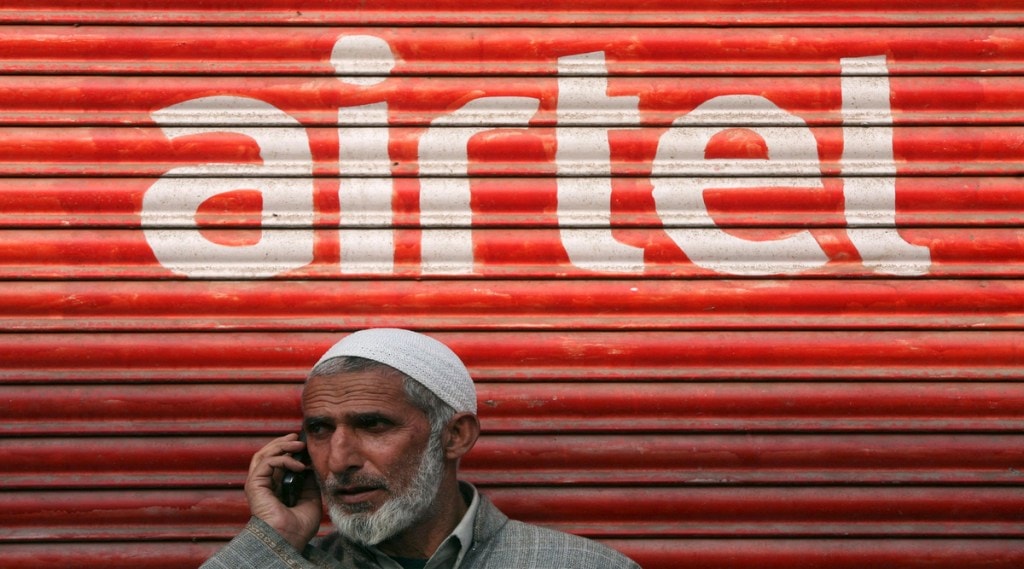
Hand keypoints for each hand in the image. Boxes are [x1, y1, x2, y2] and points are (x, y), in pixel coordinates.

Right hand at [244, 433, 321, 550]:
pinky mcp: (255, 485)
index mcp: (274, 488)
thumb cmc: (298, 526)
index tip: (303, 443)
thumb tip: (310, 465)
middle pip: (266, 454)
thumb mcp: (310, 498)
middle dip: (282, 442)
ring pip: (263, 455)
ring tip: (298, 444)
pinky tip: (299, 466)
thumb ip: (308, 481)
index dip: (287, 449)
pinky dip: (283, 459)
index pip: (276, 461)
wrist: (289, 540)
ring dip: (281, 446)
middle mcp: (263, 484)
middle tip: (297, 436)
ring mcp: (257, 484)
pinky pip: (266, 463)